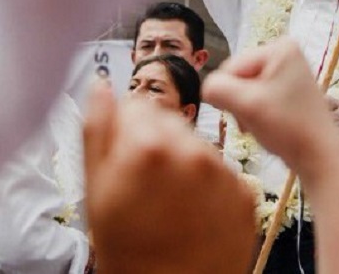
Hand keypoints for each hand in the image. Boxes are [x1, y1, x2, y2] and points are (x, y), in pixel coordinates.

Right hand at [83, 83, 253, 273]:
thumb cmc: (128, 252)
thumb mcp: (95, 191)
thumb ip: (97, 130)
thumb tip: (100, 86)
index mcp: (148, 145)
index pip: (138, 105)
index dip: (127, 130)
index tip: (125, 155)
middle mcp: (191, 150)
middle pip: (170, 122)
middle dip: (156, 142)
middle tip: (145, 183)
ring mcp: (222, 172)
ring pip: (197, 145)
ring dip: (183, 161)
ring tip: (169, 201)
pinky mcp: (244, 192)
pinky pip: (222, 171)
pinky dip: (208, 184)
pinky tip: (193, 211)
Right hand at [203, 38, 338, 173]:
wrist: (319, 157)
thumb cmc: (287, 127)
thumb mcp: (245, 104)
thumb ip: (216, 89)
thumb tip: (207, 88)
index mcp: (279, 47)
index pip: (230, 68)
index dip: (229, 94)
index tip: (244, 115)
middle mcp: (285, 52)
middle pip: (238, 77)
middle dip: (239, 102)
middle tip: (253, 122)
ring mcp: (289, 71)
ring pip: (245, 89)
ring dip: (245, 110)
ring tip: (260, 125)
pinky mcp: (289, 89)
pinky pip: (258, 97)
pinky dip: (256, 113)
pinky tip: (267, 126)